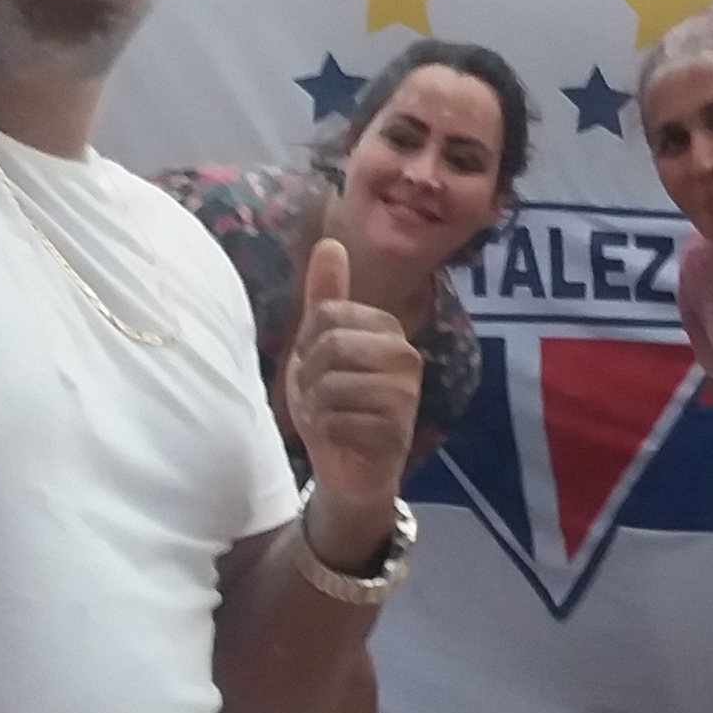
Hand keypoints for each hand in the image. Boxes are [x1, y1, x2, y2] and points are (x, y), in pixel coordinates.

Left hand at [286, 238, 424, 534]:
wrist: (348, 469)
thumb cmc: (334, 403)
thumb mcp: (319, 345)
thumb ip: (326, 296)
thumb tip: (330, 243)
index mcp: (386, 327)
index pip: (326, 313)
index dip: (308, 345)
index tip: (318, 367)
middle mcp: (404, 355)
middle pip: (331, 345)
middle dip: (310, 377)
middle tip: (320, 397)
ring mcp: (404, 394)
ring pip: (332, 384)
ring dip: (316, 408)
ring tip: (330, 417)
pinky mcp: (396, 431)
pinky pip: (338, 420)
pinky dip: (327, 432)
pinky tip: (340, 439)